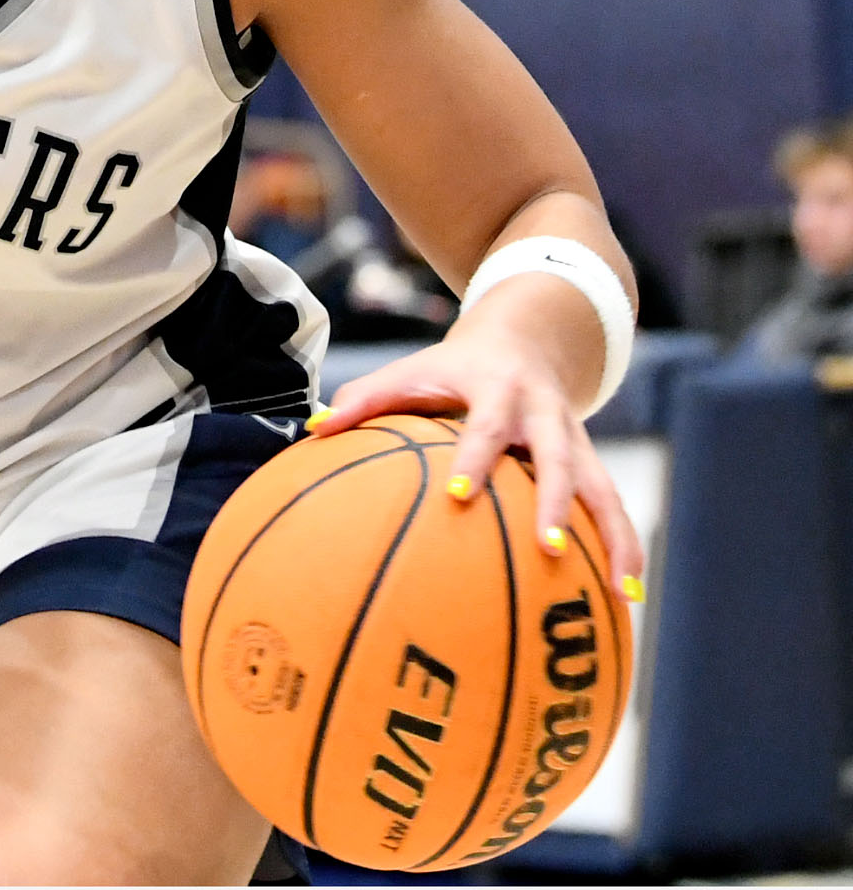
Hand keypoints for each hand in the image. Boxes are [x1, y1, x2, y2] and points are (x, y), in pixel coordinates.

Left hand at [311, 319, 646, 591]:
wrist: (527, 338)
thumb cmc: (452, 367)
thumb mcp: (412, 370)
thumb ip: (366, 399)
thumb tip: (313, 429)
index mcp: (498, 392)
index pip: (484, 426)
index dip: (476, 457)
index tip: (460, 493)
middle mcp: (545, 416)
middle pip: (559, 459)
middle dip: (557, 503)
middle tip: (550, 548)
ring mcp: (575, 441)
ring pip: (605, 490)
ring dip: (616, 540)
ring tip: (620, 594)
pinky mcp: (594, 463)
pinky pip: (614, 508)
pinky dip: (624, 549)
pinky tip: (624, 597)